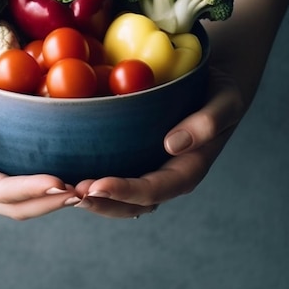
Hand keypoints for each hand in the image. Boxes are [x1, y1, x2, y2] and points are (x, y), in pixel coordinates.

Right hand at [0, 63, 80, 218]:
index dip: (25, 189)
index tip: (59, 182)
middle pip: (10, 204)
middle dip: (47, 202)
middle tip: (84, 192)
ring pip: (17, 203)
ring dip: (50, 201)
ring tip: (84, 191)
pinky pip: (18, 188)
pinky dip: (44, 189)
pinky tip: (70, 177)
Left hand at [73, 67, 245, 217]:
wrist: (214, 85)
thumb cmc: (220, 92)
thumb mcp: (225, 102)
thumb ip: (207, 123)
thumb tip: (172, 144)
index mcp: (188, 171)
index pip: (154, 190)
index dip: (124, 192)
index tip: (96, 187)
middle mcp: (166, 178)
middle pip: (131, 204)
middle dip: (101, 202)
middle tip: (71, 192)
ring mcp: (150, 171)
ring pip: (119, 198)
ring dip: (92, 198)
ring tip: (63, 189)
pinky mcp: (137, 159)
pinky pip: (114, 175)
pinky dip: (92, 180)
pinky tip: (68, 172)